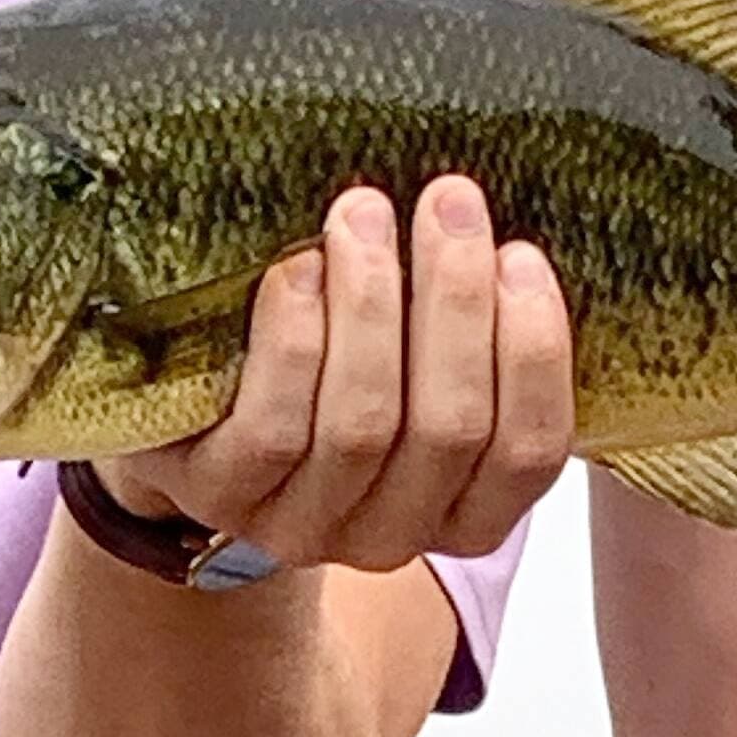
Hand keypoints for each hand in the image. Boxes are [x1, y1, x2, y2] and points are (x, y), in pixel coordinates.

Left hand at [102, 178, 572, 574]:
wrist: (201, 417)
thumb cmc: (333, 370)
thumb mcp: (416, 363)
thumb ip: (469, 326)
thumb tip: (501, 230)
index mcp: (465, 512)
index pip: (528, 454)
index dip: (534, 355)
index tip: (520, 254)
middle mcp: (392, 535)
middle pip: (449, 428)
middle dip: (456, 302)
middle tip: (449, 200)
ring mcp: (303, 525)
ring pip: (362, 422)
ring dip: (372, 303)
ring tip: (366, 212)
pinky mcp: (222, 494)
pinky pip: (274, 425)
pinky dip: (295, 336)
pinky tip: (302, 267)